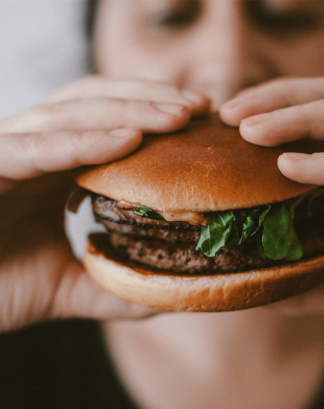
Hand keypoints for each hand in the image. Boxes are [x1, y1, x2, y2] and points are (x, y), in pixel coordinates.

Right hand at [0, 76, 209, 330]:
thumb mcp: (68, 288)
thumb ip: (114, 286)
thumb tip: (167, 293)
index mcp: (54, 168)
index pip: (111, 123)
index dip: (156, 117)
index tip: (204, 123)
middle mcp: (32, 149)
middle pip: (98, 104)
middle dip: (153, 99)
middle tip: (204, 107)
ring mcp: (6, 152)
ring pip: (72, 113)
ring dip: (130, 109)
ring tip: (181, 115)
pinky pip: (36, 147)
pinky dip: (83, 140)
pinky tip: (129, 139)